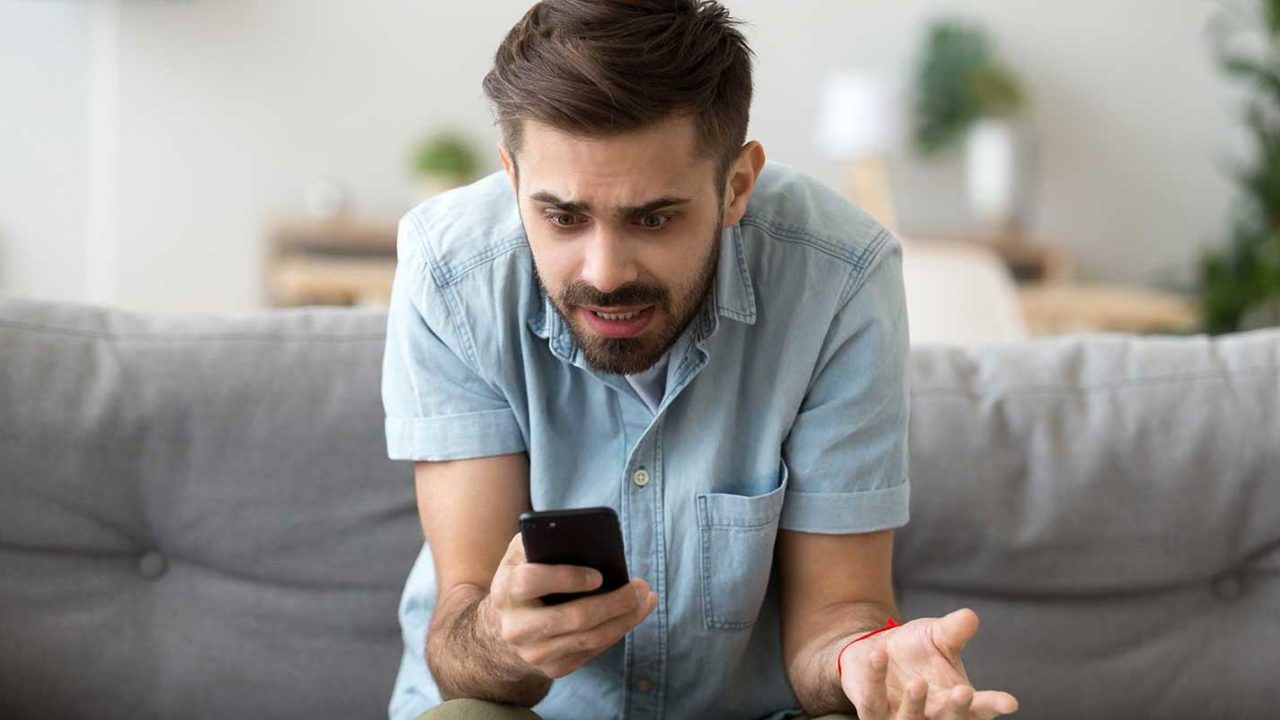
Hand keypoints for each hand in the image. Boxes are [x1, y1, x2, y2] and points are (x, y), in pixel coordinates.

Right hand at [484, 532, 657, 678]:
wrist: (501, 628)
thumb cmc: (522, 578)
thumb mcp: (521, 556)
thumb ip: (542, 539)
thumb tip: (582, 535)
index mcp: (507, 590)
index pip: (532, 582)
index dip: (567, 578)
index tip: (599, 575)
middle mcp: (517, 627)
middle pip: (574, 617)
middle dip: (614, 602)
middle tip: (641, 586)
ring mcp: (534, 652)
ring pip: (590, 639)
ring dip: (625, 619)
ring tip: (646, 599)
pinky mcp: (552, 669)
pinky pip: (592, 652)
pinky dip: (617, 632)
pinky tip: (632, 615)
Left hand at [839, 608, 1018, 718]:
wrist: (875, 651)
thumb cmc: (916, 648)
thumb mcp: (937, 635)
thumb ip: (954, 630)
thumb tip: (970, 616)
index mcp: (955, 701)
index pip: (979, 708)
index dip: (992, 705)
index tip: (1009, 702)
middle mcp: (932, 715)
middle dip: (956, 710)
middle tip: (964, 692)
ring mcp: (901, 718)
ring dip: (914, 704)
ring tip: (918, 683)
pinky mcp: (873, 711)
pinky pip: (872, 701)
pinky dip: (875, 679)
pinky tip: (878, 655)